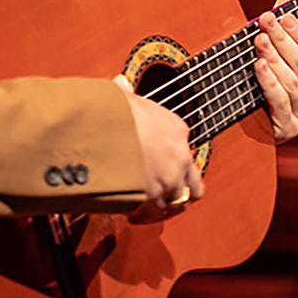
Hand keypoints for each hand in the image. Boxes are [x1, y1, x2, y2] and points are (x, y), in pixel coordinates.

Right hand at [113, 75, 201, 219]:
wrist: (104, 133)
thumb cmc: (114, 113)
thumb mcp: (123, 98)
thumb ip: (126, 94)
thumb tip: (121, 84)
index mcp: (175, 128)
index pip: (182, 143)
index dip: (169, 152)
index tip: (156, 156)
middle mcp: (179, 155)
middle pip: (193, 180)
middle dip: (182, 187)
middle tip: (167, 190)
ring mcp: (170, 178)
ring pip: (180, 200)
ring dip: (167, 204)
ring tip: (151, 207)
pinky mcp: (155, 197)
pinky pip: (158, 212)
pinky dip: (148, 214)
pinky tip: (136, 212)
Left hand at [255, 0, 297, 142]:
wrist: (249, 123)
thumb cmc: (265, 81)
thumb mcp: (276, 51)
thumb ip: (285, 24)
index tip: (284, 15)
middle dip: (283, 39)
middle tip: (265, 20)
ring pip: (292, 83)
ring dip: (275, 58)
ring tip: (259, 41)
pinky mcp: (285, 129)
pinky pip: (280, 103)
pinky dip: (269, 82)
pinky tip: (259, 66)